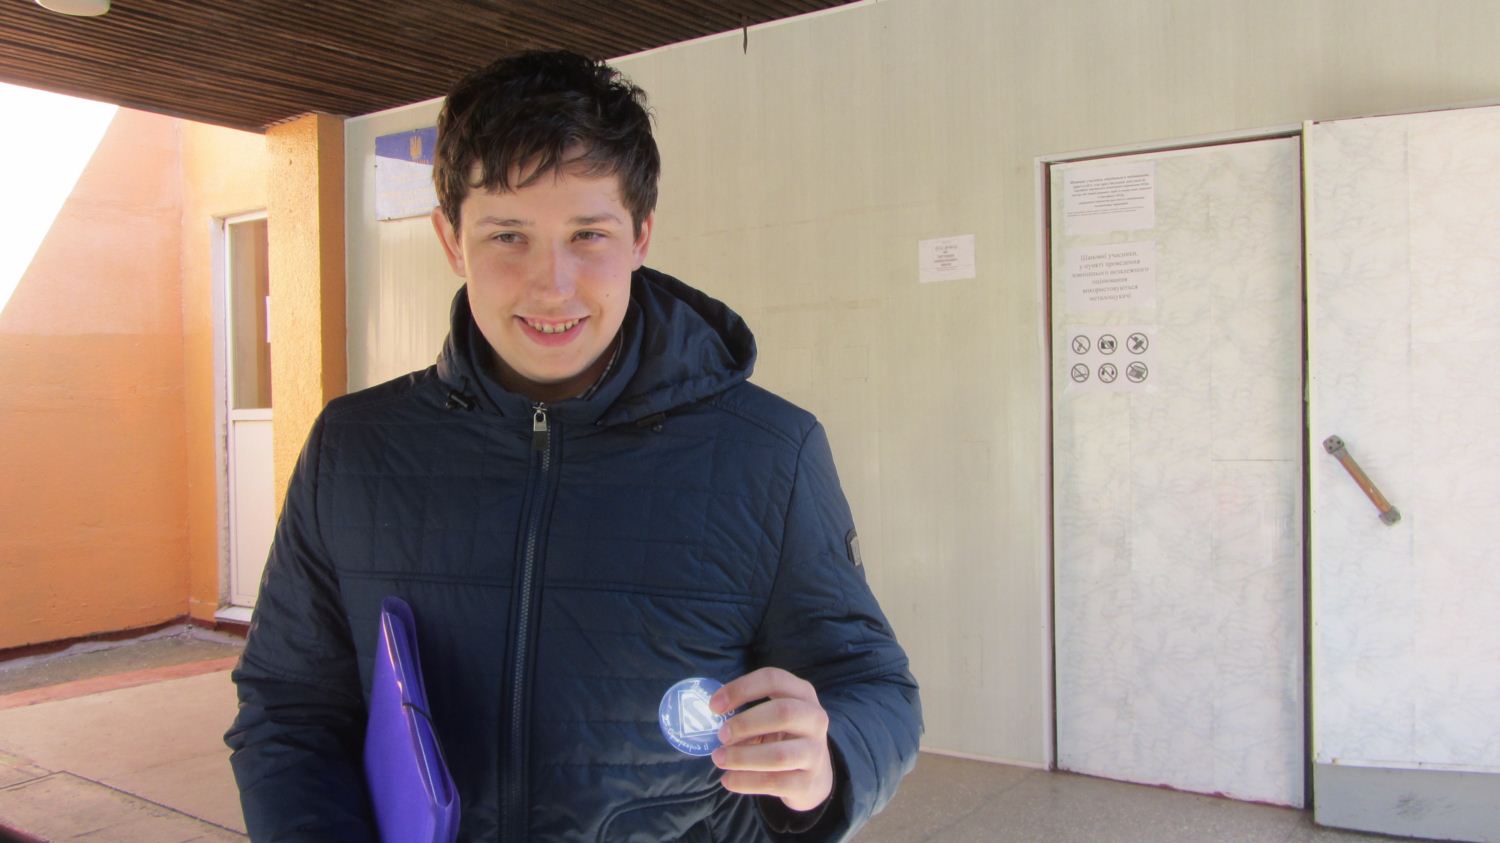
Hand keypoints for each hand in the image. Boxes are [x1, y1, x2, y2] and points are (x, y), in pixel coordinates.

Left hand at [709, 667, 832, 812]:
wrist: (814, 775)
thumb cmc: (784, 737)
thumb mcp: (772, 717)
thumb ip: (748, 716)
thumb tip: (714, 725)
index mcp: (802, 693)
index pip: (773, 679)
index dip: (741, 689)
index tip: (714, 706)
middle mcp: (815, 719)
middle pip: (783, 713)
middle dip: (745, 724)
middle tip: (721, 735)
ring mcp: (816, 752)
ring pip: (779, 755)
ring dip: (742, 757)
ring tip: (719, 759)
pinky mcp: (808, 782)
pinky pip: (774, 782)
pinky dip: (746, 782)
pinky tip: (728, 780)